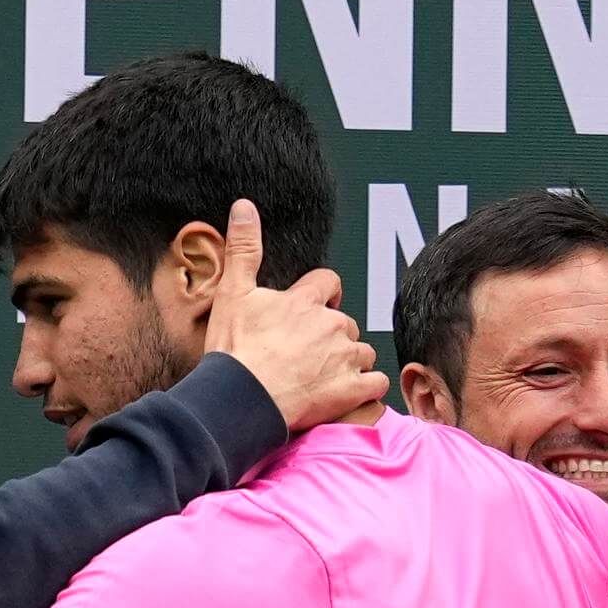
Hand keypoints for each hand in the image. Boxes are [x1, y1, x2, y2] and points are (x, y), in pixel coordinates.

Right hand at [204, 199, 387, 429]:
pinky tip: (349, 394)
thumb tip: (244, 206)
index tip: (312, 309)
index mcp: (305, 301)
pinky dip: (367, 389)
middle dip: (334, 336)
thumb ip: (243, 249)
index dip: (323, 295)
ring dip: (350, 362)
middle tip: (309, 354)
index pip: (329, 283)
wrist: (239, 401)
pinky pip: (376, 384)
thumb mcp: (231, 294)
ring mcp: (344, 359)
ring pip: (363, 352)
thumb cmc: (233, 352)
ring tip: (324, 377)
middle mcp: (331, 325)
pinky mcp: (351, 390)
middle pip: (346, 322)